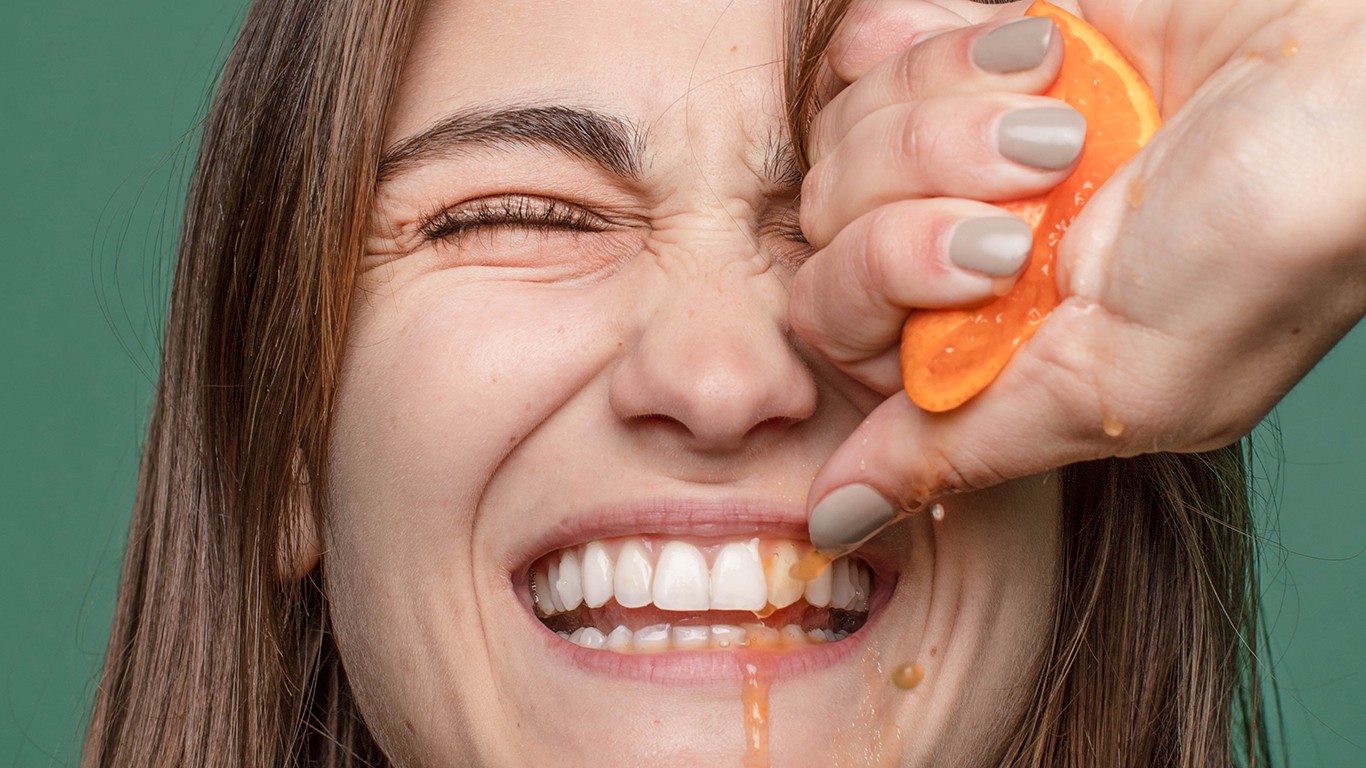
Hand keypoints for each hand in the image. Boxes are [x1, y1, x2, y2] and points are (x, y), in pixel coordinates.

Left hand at [791, 0, 1365, 553]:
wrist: (1355, 71)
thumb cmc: (1269, 247)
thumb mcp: (1117, 387)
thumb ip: (959, 450)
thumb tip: (835, 525)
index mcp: (979, 339)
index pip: (829, 318)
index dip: (881, 277)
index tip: (997, 262)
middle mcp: (956, 244)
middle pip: (826, 216)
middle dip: (926, 185)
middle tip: (1043, 176)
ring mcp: (958, 144)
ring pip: (843, 126)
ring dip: (953, 110)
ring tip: (1067, 118)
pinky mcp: (974, 51)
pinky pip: (870, 44)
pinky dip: (940, 38)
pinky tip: (1036, 48)